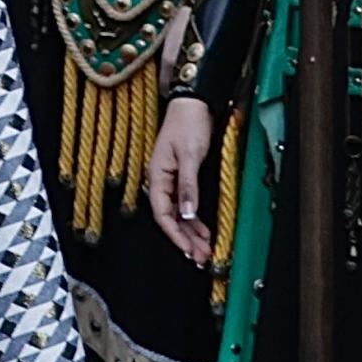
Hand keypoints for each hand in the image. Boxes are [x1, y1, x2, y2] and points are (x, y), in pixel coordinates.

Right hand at [147, 95, 220, 267]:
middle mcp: (161, 181)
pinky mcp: (182, 178)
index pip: (162, 213)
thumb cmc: (187, 123)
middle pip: (171, 218)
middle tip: (200, 257)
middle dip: (185, 239)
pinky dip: (194, 220)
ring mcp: (171, 181)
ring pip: (179, 215)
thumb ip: (188, 186)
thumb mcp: (189, 156)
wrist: (193, 104)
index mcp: (157, 176)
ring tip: (204, 250)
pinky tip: (204, 231)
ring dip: (191, 233)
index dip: (175, 234)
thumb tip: (188, 214)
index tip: (188, 249)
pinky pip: (185, 206)